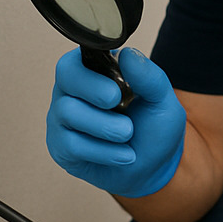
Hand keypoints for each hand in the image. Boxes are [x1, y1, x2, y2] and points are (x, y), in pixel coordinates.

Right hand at [46, 47, 185, 197]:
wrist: (153, 167)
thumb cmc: (153, 127)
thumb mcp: (162, 100)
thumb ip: (149, 76)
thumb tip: (127, 54)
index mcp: (93, 71)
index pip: (75, 60)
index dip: (92, 75)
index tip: (117, 91)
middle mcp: (71, 91)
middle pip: (66, 80)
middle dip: (96, 94)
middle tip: (120, 106)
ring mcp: (62, 119)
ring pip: (68, 113)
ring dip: (106, 127)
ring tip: (128, 134)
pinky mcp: (61, 147)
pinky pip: (71, 145)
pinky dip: (104, 152)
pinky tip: (122, 154)